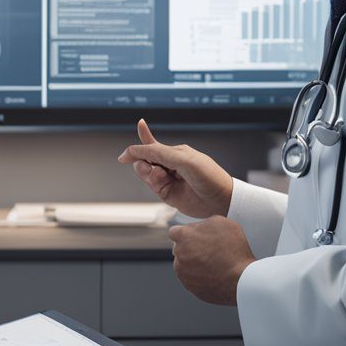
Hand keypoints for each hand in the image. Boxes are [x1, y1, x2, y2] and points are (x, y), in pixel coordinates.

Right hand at [117, 119, 232, 218]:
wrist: (221, 199)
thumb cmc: (208, 176)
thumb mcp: (181, 159)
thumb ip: (157, 153)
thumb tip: (133, 152)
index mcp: (175, 153)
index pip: (151, 145)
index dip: (137, 146)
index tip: (124, 154)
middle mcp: (170, 165)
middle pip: (144, 160)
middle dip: (142, 162)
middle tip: (149, 166)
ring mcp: (168, 180)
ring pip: (145, 174)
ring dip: (147, 173)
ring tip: (158, 175)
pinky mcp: (167, 194)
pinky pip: (151, 186)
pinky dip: (152, 183)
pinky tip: (160, 181)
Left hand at [168, 216, 255, 305]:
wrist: (242, 279)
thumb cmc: (233, 249)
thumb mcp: (221, 222)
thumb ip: (203, 223)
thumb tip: (197, 228)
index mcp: (183, 237)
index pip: (175, 231)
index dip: (186, 233)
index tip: (196, 236)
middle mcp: (178, 255)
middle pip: (180, 249)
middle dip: (190, 247)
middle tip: (209, 249)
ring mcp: (183, 274)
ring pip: (184, 265)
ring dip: (194, 263)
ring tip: (215, 263)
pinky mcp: (190, 288)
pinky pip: (192, 280)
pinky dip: (200, 277)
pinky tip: (215, 274)